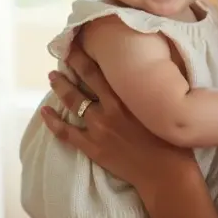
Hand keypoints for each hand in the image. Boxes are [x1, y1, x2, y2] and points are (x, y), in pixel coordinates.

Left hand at [40, 41, 197, 188]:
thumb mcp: (163, 105)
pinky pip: (66, 133)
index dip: (86, 55)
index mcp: (126, 96)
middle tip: (63, 54)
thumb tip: (146, 72)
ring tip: (53, 77)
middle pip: (84, 80)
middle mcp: (108, 108)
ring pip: (73, 102)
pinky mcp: (92, 147)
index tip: (79, 43)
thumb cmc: (172, 139)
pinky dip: (53, 122)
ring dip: (61, 88)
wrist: (165, 173)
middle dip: (72, 64)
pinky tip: (45, 112)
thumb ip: (150, 88)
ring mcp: (98, 128)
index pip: (100, 69)